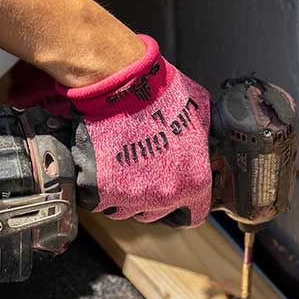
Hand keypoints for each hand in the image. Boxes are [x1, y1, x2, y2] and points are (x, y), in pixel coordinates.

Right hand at [57, 35, 211, 226]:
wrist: (121, 84)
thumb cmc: (160, 93)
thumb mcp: (200, 112)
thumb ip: (202, 139)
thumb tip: (204, 140)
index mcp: (193, 182)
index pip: (193, 213)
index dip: (183, 206)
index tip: (173, 198)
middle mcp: (162, 195)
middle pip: (153, 213)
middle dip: (147, 196)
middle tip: (138, 172)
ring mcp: (129, 196)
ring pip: (123, 210)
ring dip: (119, 195)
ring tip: (116, 166)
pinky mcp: (98, 190)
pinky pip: (96, 201)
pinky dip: (95, 190)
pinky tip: (98, 169)